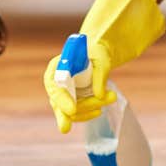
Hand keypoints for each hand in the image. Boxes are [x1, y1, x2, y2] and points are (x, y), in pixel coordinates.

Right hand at [43, 0, 164, 133]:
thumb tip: (100, 94)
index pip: (54, 87)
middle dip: (78, 109)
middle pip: (60, 103)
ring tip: (111, 98)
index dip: (61, 99)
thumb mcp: (101, 57)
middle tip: (99, 109)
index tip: (72, 109)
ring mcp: (63, 95)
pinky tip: (100, 109)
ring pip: (71, 111)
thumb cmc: (96, 52)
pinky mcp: (72, 102)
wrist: (97, 55)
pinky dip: (89, 112)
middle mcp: (56, 83)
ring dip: (90, 108)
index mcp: (56, 68)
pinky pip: (77, 114)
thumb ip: (100, 74)